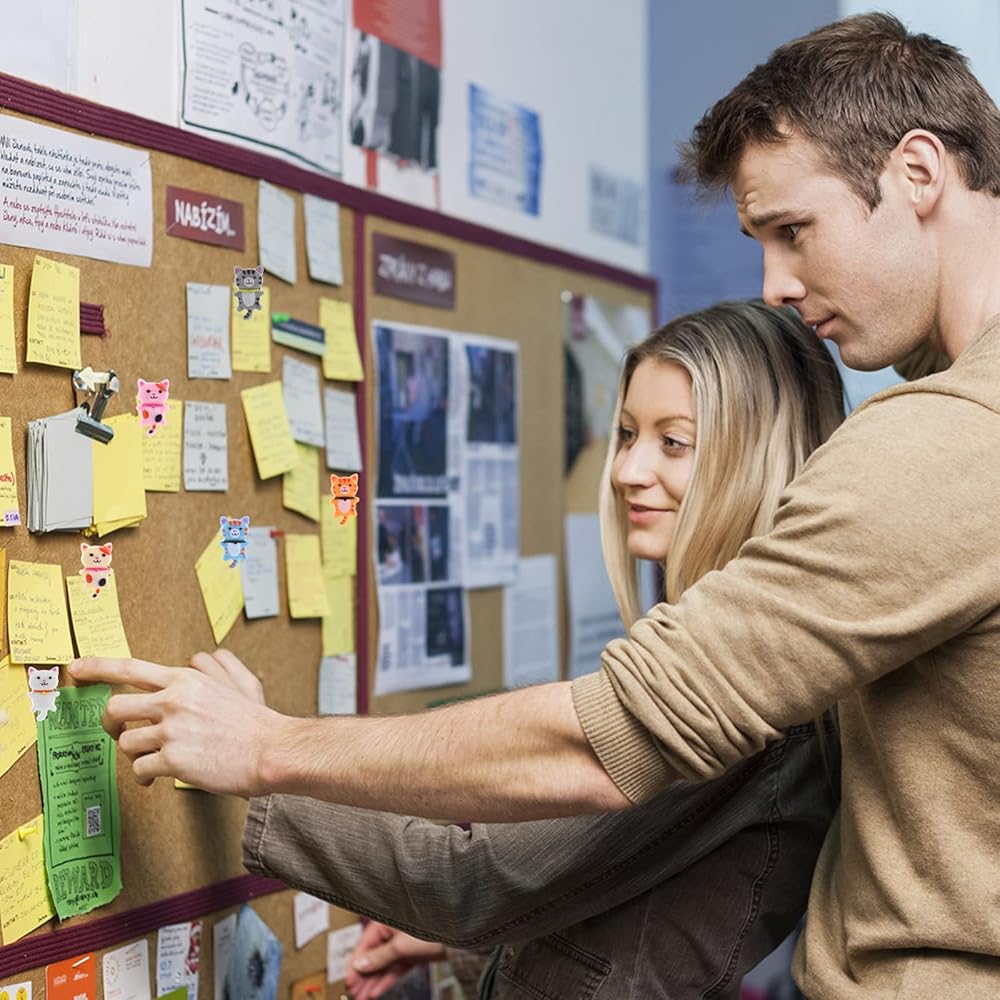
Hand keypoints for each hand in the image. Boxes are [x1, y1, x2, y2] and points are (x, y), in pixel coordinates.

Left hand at [68, 650, 276, 795]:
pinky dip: (145, 775)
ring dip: (136, 753)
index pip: (131, 668)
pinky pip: (140, 768)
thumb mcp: (241, 680)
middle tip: (120, 733)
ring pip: (126, 743)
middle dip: (111, 725)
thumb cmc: (257, 720)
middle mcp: (174, 701)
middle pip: (115, 709)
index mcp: (186, 679)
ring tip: (152, 759)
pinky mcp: (173, 760)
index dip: (98, 667)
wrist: (271, 750)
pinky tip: (156, 777)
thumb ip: (217, 665)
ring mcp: (172, 731)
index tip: (77, 668)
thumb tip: (198, 658)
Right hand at [344, 922, 445, 998]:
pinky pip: (394, 969)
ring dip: (372, 982)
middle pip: (372, 956)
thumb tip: (359, 964)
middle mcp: (392, 931)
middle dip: (363, 977)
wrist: (459, 937)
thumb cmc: (433, 928)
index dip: (356, 964)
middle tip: (354, 993)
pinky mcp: (410, 954)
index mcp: (387, 921)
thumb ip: (379, 956)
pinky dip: (385, 980)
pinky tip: (375, 992)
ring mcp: (402, 943)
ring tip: (362, 998)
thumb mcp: (401, 945)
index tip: (349, 980)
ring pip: (382, 965)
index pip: (365, 944)